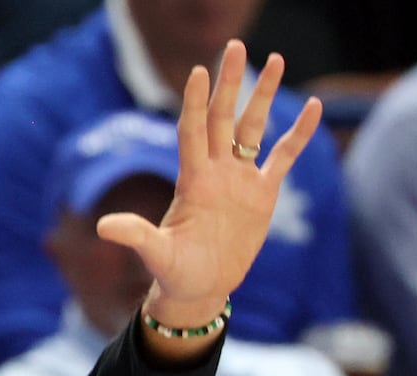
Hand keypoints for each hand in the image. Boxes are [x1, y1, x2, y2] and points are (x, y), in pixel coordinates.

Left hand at [101, 41, 322, 335]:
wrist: (201, 288)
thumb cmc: (175, 272)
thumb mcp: (157, 254)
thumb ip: (136, 236)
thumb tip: (102, 227)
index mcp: (192, 181)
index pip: (193, 132)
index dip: (195, 103)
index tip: (198, 72)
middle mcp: (216, 171)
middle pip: (223, 117)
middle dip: (229, 83)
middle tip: (234, 46)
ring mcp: (240, 179)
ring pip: (253, 128)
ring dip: (264, 96)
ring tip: (277, 59)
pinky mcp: (263, 193)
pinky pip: (284, 156)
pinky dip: (298, 134)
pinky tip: (313, 107)